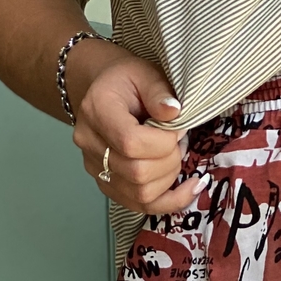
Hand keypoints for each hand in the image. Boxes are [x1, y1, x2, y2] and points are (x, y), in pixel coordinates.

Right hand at [65, 39, 205, 214]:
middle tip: (178, 142)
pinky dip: (171, 202)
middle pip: (137, 173)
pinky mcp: (108, 185)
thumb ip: (159, 91)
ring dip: (170, 179)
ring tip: (176, 156)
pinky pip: (141, 206)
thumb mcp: (145, 73)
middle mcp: (90, 144)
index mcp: (96, 110)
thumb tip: (174, 114)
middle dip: (170, 161)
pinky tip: (190, 189)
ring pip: (141, 194)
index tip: (177, 128)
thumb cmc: (127, 81)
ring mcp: (96, 169)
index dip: (163, 143)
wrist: (105, 92)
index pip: (130, 143)